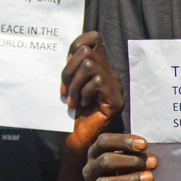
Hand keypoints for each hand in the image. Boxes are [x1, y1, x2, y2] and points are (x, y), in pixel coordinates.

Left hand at [61, 32, 123, 154]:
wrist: (74, 143)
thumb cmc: (69, 117)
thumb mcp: (66, 86)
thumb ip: (69, 66)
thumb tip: (69, 46)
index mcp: (98, 68)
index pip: (93, 38)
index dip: (76, 44)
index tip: (65, 67)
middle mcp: (109, 74)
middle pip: (86, 50)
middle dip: (68, 70)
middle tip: (65, 91)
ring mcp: (114, 87)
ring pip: (88, 65)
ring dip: (73, 84)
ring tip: (72, 101)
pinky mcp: (116, 101)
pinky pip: (96, 82)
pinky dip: (83, 92)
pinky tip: (82, 106)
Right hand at [82, 133, 156, 180]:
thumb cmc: (135, 171)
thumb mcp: (134, 158)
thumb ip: (138, 152)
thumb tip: (149, 151)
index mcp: (96, 152)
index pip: (103, 142)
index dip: (123, 142)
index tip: (145, 144)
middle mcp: (90, 170)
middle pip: (105, 161)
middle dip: (131, 161)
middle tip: (153, 163)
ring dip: (129, 180)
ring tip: (150, 178)